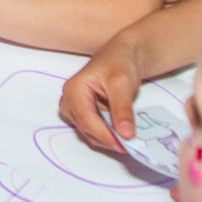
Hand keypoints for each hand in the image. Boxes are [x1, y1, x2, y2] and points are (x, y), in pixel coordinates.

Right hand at [58, 33, 144, 153]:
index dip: (105, 135)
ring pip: (90, 134)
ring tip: (129, 140)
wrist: (124, 56)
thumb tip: (126, 135)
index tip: (124, 144)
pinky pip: (96, 131)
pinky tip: (123, 134)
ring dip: (109, 139)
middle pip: (86, 129)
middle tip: (131, 146)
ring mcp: (76, 110)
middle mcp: (70, 102)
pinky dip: (109, 135)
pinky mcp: (86, 115)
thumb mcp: (122, 83)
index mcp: (73, 90)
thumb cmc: (120, 62)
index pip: (86, 120)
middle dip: (107, 139)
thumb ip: (123, 109)